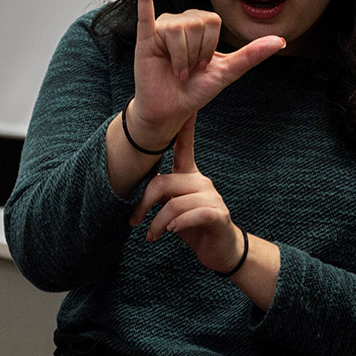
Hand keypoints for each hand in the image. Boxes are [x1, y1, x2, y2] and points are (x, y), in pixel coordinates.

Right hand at [126, 0, 284, 149]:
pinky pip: (145, 12)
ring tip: (175, 70)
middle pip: (197, 23)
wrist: (171, 110)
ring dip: (181, 58)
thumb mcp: (227, 71)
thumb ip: (251, 54)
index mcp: (199, 25)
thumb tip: (280, 40)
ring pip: (178, 29)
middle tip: (187, 69)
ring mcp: (160, 28)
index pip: (212, 21)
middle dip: (195, 53)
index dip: (210, 47)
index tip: (202, 65)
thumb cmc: (196, 90)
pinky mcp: (144, 38)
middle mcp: (180, 21)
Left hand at [130, 114, 244, 273]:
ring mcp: (212, 196)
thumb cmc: (193, 226)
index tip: (186, 106)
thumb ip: (161, 194)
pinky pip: (191, 214)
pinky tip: (171, 231)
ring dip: (157, 223)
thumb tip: (136, 194)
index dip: (184, 126)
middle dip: (143, 204)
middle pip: (163, 183)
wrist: (221, 250)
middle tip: (134, 221)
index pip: (185, 145)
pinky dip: (177, 224)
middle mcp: (201, 181)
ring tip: (152, 236)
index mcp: (190, 175)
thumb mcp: (172, 207)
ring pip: (173, 204)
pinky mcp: (217, 214)